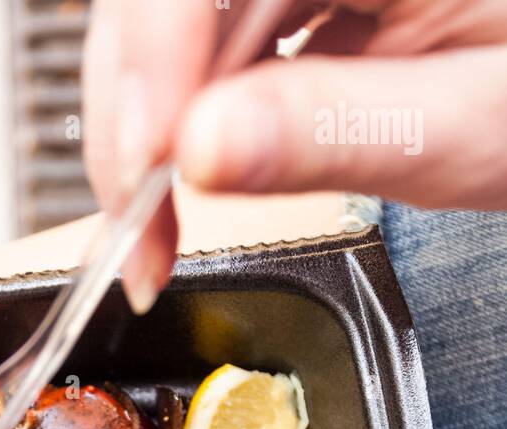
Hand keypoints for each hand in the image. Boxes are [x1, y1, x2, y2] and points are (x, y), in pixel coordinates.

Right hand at [83, 0, 506, 311]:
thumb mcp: (471, 126)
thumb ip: (340, 131)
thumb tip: (201, 150)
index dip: (154, 58)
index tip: (148, 167)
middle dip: (133, 107)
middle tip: (137, 230)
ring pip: (176, 18)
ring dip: (149, 124)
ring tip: (158, 227)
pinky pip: (212, 34)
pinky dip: (186, 116)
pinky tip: (191, 175)